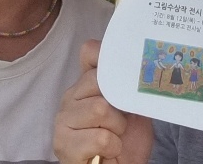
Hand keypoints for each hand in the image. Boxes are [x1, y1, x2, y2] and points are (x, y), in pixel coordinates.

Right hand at [53, 40, 154, 163]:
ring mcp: (62, 122)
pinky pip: (100, 137)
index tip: (125, 77)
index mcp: (84, 85)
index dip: (110, 60)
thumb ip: (130, 83)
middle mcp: (69, 99)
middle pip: (98, 80)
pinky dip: (113, 146)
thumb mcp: (133, 106)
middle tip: (121, 120)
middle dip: (119, 104)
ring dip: (118, 128)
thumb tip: (140, 59)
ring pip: (100, 109)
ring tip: (115, 137)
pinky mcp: (64, 146)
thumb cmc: (126, 140)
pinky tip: (108, 152)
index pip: (90, 52)